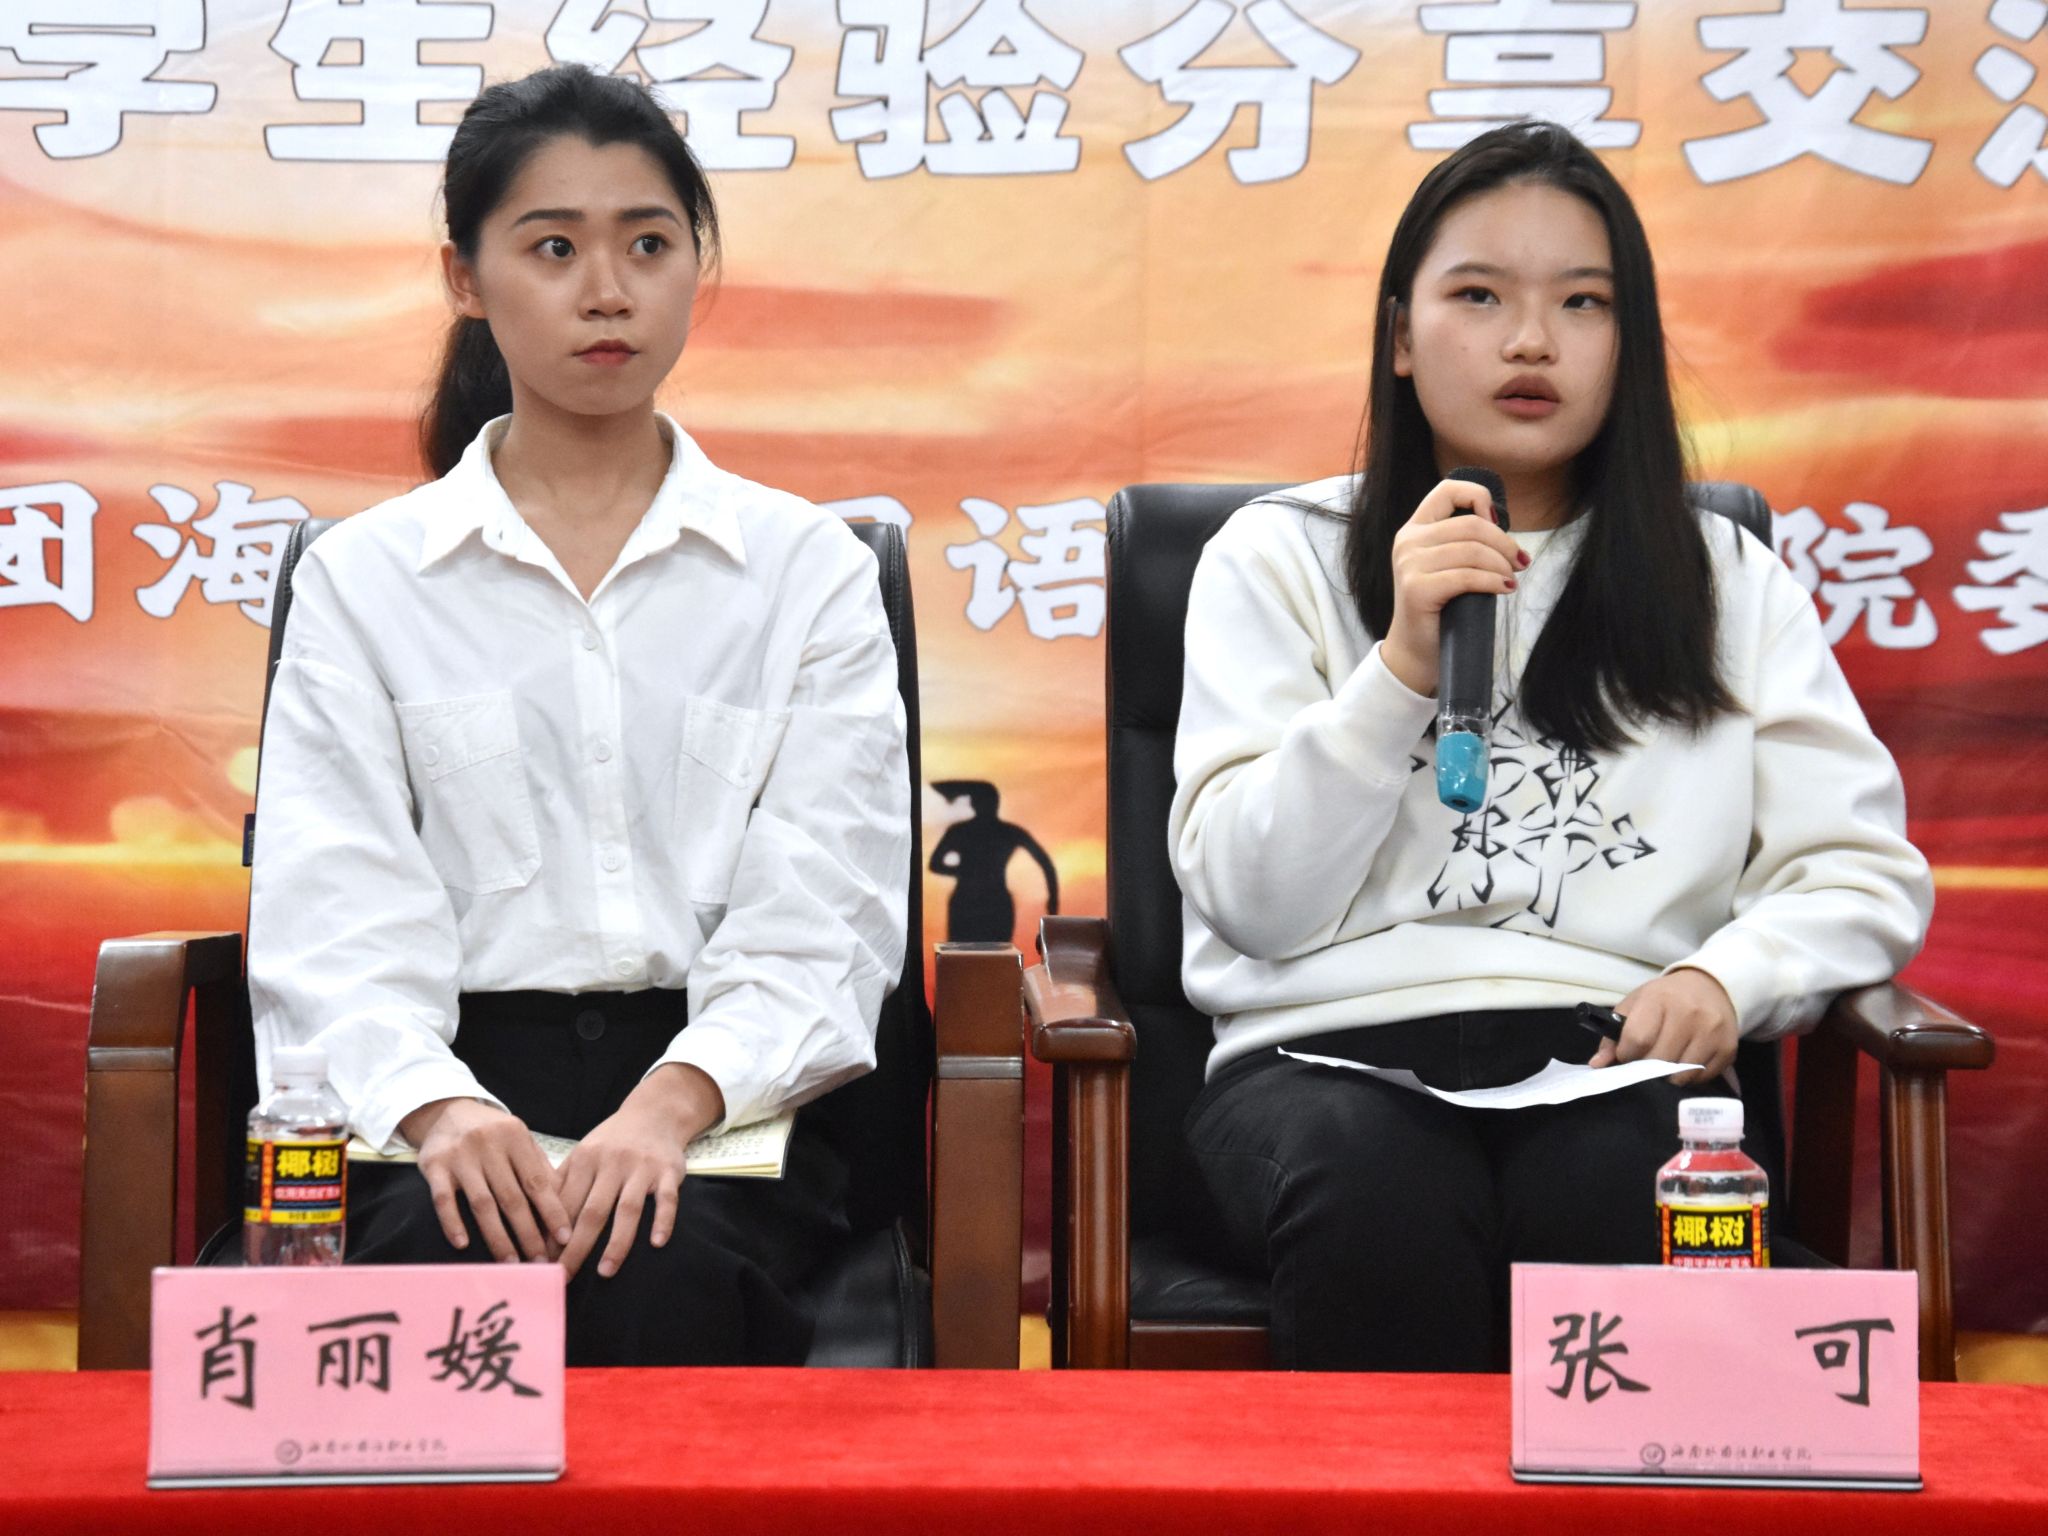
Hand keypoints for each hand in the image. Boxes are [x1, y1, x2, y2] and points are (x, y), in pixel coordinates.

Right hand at [400, 1097, 572, 1262]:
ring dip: (497, 1237)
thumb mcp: (519, 1139)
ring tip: (510, 1262)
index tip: (565, 1237)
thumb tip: (564, 1204)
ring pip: (481, 1203)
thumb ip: (538, 1167)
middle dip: (528, 1233)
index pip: (537, 1181)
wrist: (447, 1111)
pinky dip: (453, 1223)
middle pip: (511, 1197)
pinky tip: (464, 1244)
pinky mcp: (434, 1166)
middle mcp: (488, 1145)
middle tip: (539, 1261)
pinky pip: (443, 1200)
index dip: (552, 1211)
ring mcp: (460, 1156)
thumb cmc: (493, 1133)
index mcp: (515, 1137)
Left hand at [556, 1063, 724, 1280]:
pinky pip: (667, 1199)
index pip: (565, 1203)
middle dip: (576, 1248)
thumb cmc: (612, 1141)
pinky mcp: (668, 1171)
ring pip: (628, 1209)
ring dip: (616, 1243)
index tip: (541, 1262)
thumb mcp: (583, 1153)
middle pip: (592, 1212)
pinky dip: (663, 1220)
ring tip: (605, 1272)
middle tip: (564, 1276)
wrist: (655, 1113)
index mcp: (586, 1160)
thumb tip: (536, 1222)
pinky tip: (656, 1243)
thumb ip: (562, 1183)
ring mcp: (642, 1168)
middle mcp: (612, 1163)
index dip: (552, 1234)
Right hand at [1379, 476, 1528, 697]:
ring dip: (1502, 565)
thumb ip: (1465, 541)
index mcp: (1415, 529)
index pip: (1448, 490)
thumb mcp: (1448, 565)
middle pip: (1470, 524)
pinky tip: (1505, 588)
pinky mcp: (1417, 589)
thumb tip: (1504, 530)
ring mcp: (1409, 565)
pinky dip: (1493, 581)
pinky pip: (1467, 576)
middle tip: (1520, 562)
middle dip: (1504, 542)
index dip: (1479, 497)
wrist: (1417, 651)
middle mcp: (1408, 541)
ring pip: (1472, 550)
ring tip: (1511, 579)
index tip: (1499, 522)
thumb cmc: (1441, 608)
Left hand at [1589, 968, 1739, 1085]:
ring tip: (1665, 1063)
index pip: (1637, 1039)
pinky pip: (1702, 1078)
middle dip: (1645, 1069)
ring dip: (1668, 1077)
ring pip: (1681, 1074)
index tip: (1626, 1055)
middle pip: (1659, 1061)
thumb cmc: (1666, 998)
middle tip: (1644, 1063)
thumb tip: (1597, 1065)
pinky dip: (1689, 1077)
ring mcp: (1711, 1032)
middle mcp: (1688, 1014)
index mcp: (1659, 999)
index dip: (1626, 1055)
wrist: (1711, 986)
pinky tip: (1685, 1062)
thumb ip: (1612, 1035)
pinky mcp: (1728, 1049)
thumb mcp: (1635, 1005)